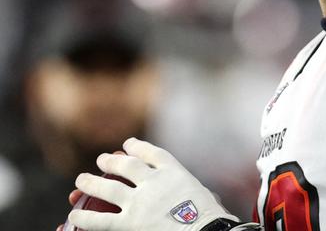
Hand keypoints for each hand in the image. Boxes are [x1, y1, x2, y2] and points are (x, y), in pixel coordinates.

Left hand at [68, 137, 238, 230]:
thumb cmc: (211, 217)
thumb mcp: (206, 196)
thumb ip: (195, 192)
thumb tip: (203, 196)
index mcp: (174, 172)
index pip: (152, 154)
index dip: (138, 147)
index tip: (127, 143)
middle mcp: (154, 182)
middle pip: (127, 165)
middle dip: (112, 161)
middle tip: (101, 159)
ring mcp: (140, 202)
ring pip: (108, 187)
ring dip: (92, 182)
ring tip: (80, 180)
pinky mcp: (130, 223)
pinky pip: (101, 220)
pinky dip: (85, 216)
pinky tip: (73, 214)